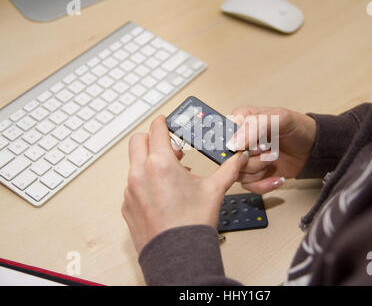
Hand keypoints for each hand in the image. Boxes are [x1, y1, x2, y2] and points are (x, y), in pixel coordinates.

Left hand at [122, 115, 248, 253]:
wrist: (178, 255)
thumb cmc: (192, 224)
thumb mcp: (214, 190)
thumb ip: (229, 169)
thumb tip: (239, 158)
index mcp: (160, 164)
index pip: (156, 130)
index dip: (162, 122)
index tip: (166, 122)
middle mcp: (140, 174)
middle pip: (137, 141)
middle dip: (151, 138)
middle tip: (171, 148)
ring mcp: (130, 190)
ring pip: (134, 163)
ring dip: (149, 162)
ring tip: (171, 176)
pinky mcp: (127, 205)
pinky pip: (132, 184)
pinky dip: (145, 182)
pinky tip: (162, 194)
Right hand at [227, 106, 315, 193]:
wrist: (313, 149)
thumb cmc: (298, 127)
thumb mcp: (278, 117)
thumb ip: (254, 126)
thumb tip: (234, 142)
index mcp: (240, 121)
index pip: (222, 135)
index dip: (235, 144)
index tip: (249, 146)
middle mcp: (240, 141)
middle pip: (229, 158)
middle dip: (252, 158)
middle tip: (267, 149)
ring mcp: (246, 159)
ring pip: (238, 173)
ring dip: (260, 169)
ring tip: (273, 159)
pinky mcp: (254, 175)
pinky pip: (249, 186)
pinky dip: (264, 184)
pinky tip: (276, 176)